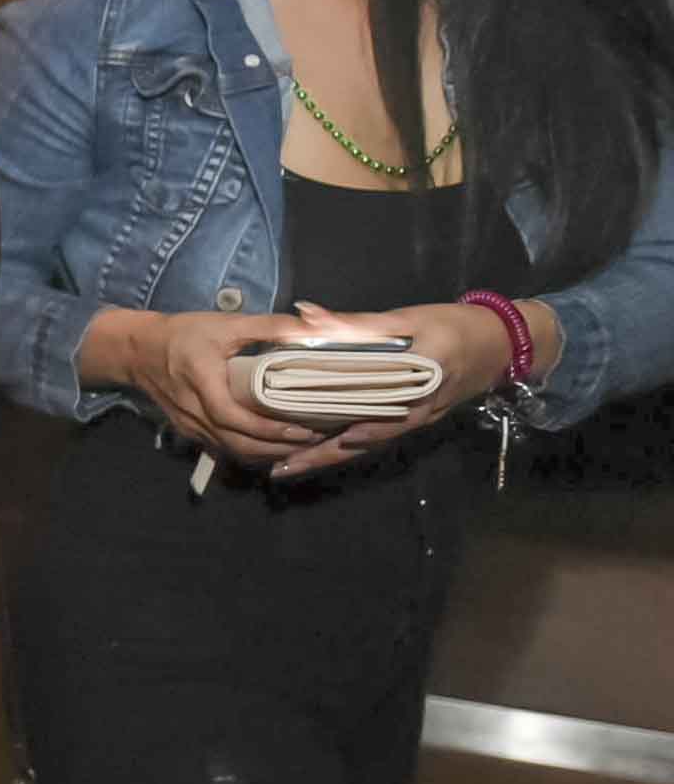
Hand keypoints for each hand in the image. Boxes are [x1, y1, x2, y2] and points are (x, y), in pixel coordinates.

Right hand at [93, 306, 321, 464]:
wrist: (138, 351)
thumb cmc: (184, 334)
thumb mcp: (226, 323)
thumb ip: (270, 326)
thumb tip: (314, 329)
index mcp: (201, 380)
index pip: (232, 416)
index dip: (267, 429)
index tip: (302, 429)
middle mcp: (193, 410)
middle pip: (235, 442)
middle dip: (275, 447)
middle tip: (313, 440)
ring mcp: (190, 425)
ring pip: (231, 451)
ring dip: (266, 454)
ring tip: (300, 447)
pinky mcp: (190, 432)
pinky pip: (223, 449)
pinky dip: (250, 453)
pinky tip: (273, 448)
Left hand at [267, 299, 512, 479]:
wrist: (503, 344)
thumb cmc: (455, 325)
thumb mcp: (409, 319)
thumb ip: (356, 323)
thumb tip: (306, 314)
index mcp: (416, 384)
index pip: (372, 412)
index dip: (339, 428)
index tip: (303, 439)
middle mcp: (415, 411)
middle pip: (363, 440)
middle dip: (321, 456)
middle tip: (280, 468)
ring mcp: (416, 420)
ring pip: (368, 445)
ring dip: (329, 457)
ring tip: (289, 467)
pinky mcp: (414, 420)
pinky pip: (377, 438)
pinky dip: (348, 447)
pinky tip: (321, 450)